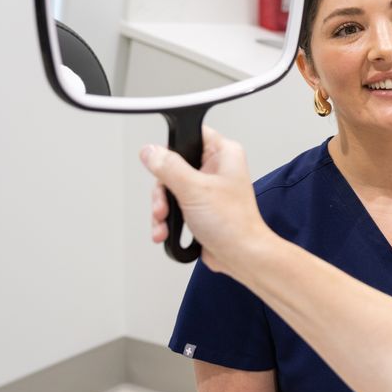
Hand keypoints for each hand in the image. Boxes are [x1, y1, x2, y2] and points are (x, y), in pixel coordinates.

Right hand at [140, 125, 267, 274]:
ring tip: (162, 223)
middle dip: (162, 190)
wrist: (242, 257)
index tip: (160, 163)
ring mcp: (207, 189)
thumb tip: (150, 151)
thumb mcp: (194, 190)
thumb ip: (169, 168)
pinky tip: (164, 231)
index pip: (192, 134)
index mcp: (223, 154)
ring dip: (161, 209)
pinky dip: (166, 220)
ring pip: (170, 188)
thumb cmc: (234, 224)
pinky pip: (174, 207)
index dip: (173, 147)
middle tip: (162, 205)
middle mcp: (216, 168)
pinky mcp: (200, 208)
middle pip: (172, 165)